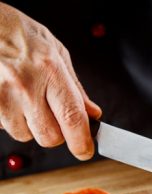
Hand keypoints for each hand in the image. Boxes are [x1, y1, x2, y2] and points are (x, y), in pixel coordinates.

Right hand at [0, 3, 100, 159]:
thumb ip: (75, 88)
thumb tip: (92, 114)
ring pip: (24, 135)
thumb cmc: (19, 34)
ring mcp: (1, 95)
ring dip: (29, 125)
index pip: (72, 118)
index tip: (85, 151)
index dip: (81, 141)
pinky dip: (9, 119)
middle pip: (49, 136)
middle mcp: (25, 85)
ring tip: (24, 98)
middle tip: (52, 116)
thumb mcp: (56, 53)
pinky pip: (3, 127)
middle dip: (55, 134)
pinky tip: (9, 98)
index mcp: (50, 70)